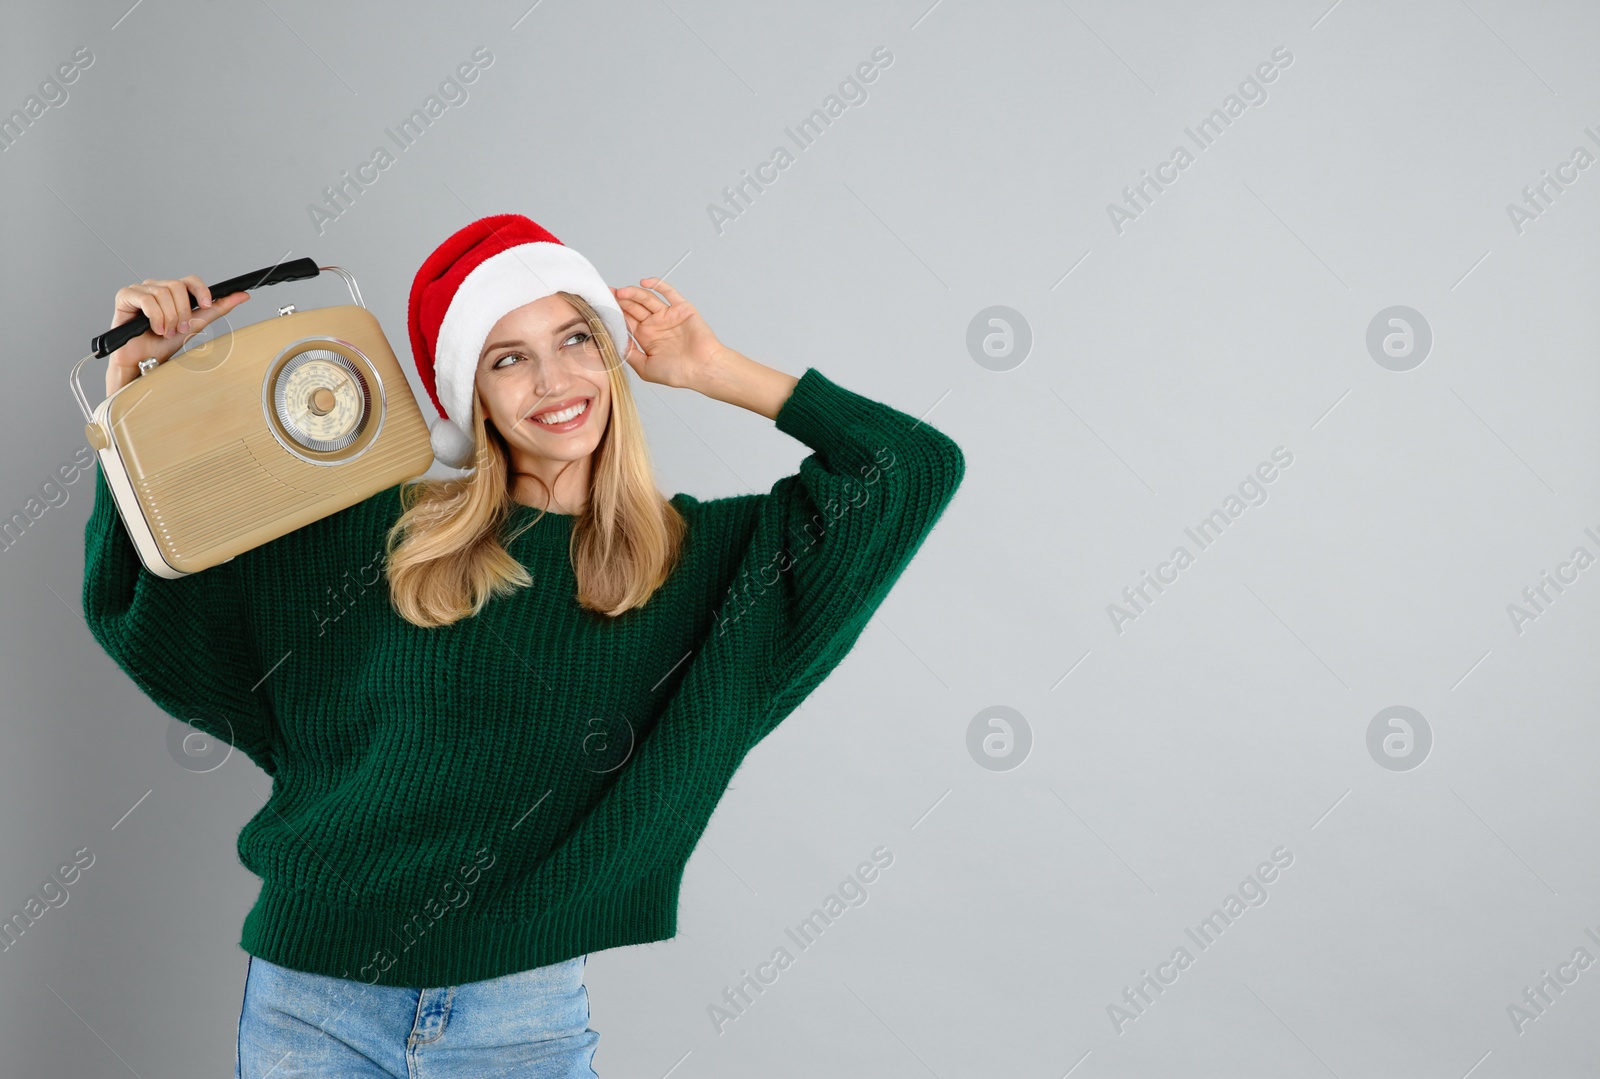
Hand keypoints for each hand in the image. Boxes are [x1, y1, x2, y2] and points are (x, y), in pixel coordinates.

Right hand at [105, 276, 251, 396]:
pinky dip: (155, 316)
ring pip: (163, 293)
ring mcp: (140, 290)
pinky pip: (146, 299)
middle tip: (180, 329)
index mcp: (172, 292)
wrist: (143, 360)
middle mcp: (156, 287)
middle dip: (183, 312)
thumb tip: (242, 295)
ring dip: (169, 317)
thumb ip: (217, 310)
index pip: (190, 279)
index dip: (201, 290)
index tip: (208, 305)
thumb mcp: (195, 325)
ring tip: (166, 332)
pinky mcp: (125, 296)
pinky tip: (155, 329)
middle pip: (177, 286)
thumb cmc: (164, 344)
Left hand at [610, 278, 726, 390]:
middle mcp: (656, 325)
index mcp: (647, 338)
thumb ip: (630, 354)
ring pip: (647, 299)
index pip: (627, 321)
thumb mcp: (645, 368)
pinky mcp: (681, 308)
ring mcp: (668, 316)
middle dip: (621, 301)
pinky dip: (657, 285)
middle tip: (608, 295)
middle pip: (634, 308)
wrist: (703, 368)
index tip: (603, 308)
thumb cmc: (678, 373)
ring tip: (621, 292)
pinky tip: (644, 282)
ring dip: (633, 293)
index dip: (615, 314)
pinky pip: (668, 292)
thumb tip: (615, 341)